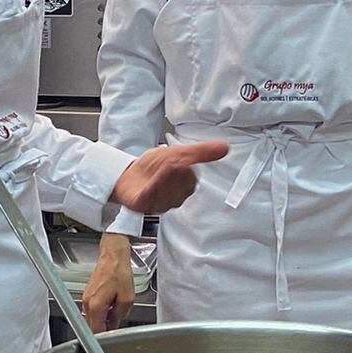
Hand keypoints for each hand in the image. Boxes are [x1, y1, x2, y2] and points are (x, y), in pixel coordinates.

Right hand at [81, 234, 138, 332]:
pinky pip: (93, 310)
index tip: (112, 337)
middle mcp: (87, 303)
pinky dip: (102, 311)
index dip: (105, 336)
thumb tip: (115, 323)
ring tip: (116, 310)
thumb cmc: (119, 273)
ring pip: (93, 318)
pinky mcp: (88, 294)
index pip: (96, 331)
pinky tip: (112, 304)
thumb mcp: (127, 299)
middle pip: (93, 326)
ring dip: (104, 319)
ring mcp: (86, 299)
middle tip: (117, 324)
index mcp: (96, 306)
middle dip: (105, 328)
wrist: (113, 257)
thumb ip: (120, 315)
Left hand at [112, 140, 227, 213]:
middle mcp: (173, 199)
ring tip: (166, 164)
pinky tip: (156, 174)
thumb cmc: (153, 167)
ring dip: (165, 177)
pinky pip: (149, 197)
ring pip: (166, 192)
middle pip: (179, 187)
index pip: (191, 181)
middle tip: (173, 160)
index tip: (184, 158)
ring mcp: (157, 204)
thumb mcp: (178, 154)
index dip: (188, 168)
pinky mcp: (141, 205)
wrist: (126, 175)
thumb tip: (225, 147)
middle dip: (176, 172)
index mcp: (184, 189)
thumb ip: (201, 152)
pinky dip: (154, 185)